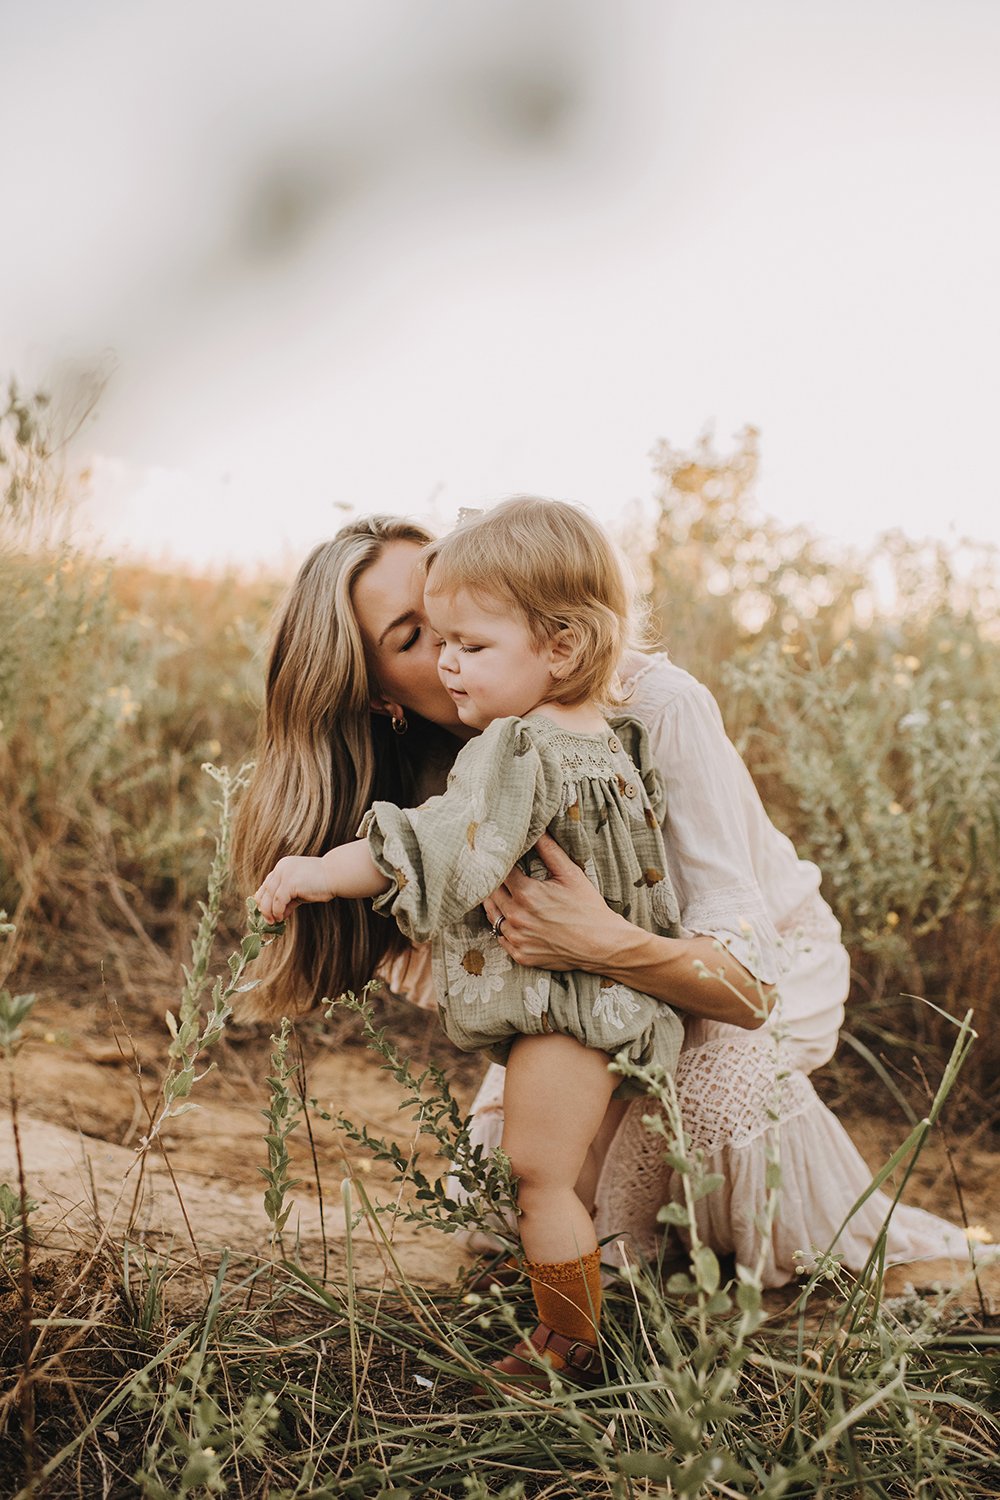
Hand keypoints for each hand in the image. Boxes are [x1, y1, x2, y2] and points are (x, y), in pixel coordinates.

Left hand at [255, 855, 335, 922]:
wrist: (336, 875)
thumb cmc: (322, 883)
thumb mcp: (300, 891)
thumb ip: (289, 900)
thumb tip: (280, 915)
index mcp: (283, 866)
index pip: (266, 885)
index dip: (264, 900)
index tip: (266, 913)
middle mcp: (281, 868)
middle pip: (264, 891)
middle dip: (264, 908)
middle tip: (268, 921)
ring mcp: (284, 874)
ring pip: (269, 897)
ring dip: (269, 912)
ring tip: (274, 922)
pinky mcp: (289, 882)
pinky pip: (278, 901)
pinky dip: (278, 911)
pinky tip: (281, 918)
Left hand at [482, 833, 625, 971]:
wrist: (602, 945)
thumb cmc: (588, 908)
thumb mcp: (570, 874)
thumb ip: (549, 850)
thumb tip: (537, 829)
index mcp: (526, 893)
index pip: (499, 871)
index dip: (500, 862)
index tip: (502, 857)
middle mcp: (516, 917)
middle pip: (490, 892)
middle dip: (494, 881)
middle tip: (499, 874)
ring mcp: (517, 938)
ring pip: (492, 916)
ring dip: (496, 903)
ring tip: (503, 894)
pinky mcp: (520, 955)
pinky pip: (501, 938)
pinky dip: (505, 927)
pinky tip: (514, 919)